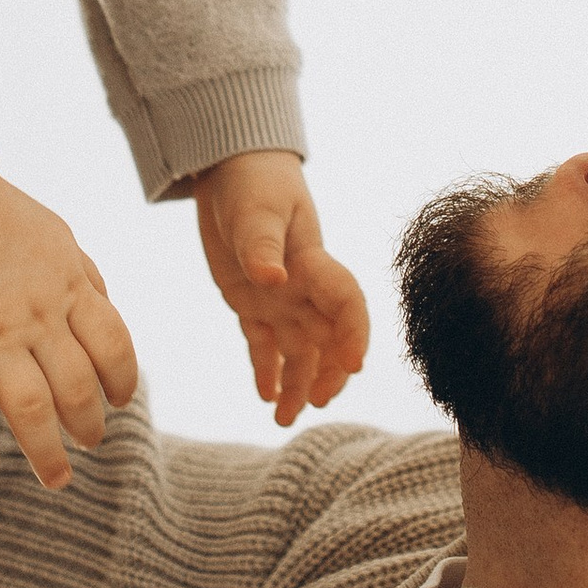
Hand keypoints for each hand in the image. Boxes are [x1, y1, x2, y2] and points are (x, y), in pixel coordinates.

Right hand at [0, 98, 139, 484]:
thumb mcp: (59, 238)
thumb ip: (85, 278)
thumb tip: (106, 311)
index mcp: (69, 289)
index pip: (113, 347)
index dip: (122, 381)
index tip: (120, 402)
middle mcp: (37, 317)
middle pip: (78, 388)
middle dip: (90, 425)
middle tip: (91, 444)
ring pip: (30, 407)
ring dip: (46, 450)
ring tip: (56, 477)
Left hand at [192, 152, 369, 428]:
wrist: (233, 168)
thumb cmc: (252, 181)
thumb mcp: (255, 209)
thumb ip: (262, 244)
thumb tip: (274, 280)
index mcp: (314, 263)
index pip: (346, 304)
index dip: (354, 334)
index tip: (353, 365)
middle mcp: (303, 288)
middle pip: (328, 338)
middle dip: (327, 372)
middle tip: (315, 402)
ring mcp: (281, 299)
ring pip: (298, 351)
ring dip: (297, 383)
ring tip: (283, 419)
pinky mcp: (252, 304)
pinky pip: (264, 345)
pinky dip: (267, 370)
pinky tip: (265, 396)